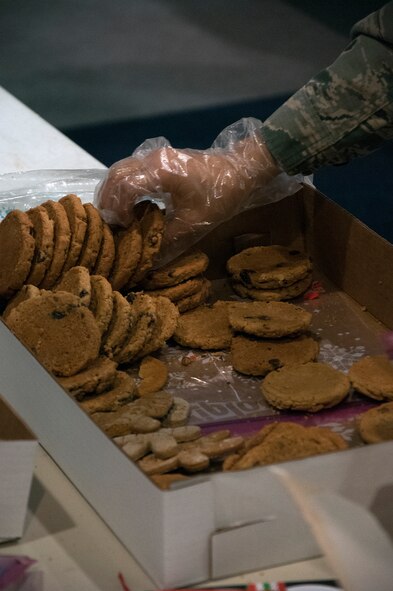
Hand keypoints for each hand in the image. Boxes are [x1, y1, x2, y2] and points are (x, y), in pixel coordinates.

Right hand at [95, 118, 283, 264]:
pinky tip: (131, 207)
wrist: (241, 170)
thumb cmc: (220, 195)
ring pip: (121, 171)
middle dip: (109, 201)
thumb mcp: (194, 223)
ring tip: (120, 218)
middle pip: (115, 176)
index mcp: (158, 172)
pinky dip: (125, 188)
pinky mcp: (159, 160)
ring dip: (115, 194)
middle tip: (114, 226)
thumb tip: (148, 259)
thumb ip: (167, 240)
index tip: (122, 228)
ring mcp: (155, 156)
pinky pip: (132, 171)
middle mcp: (151, 159)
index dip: (116, 210)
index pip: (123, 187)